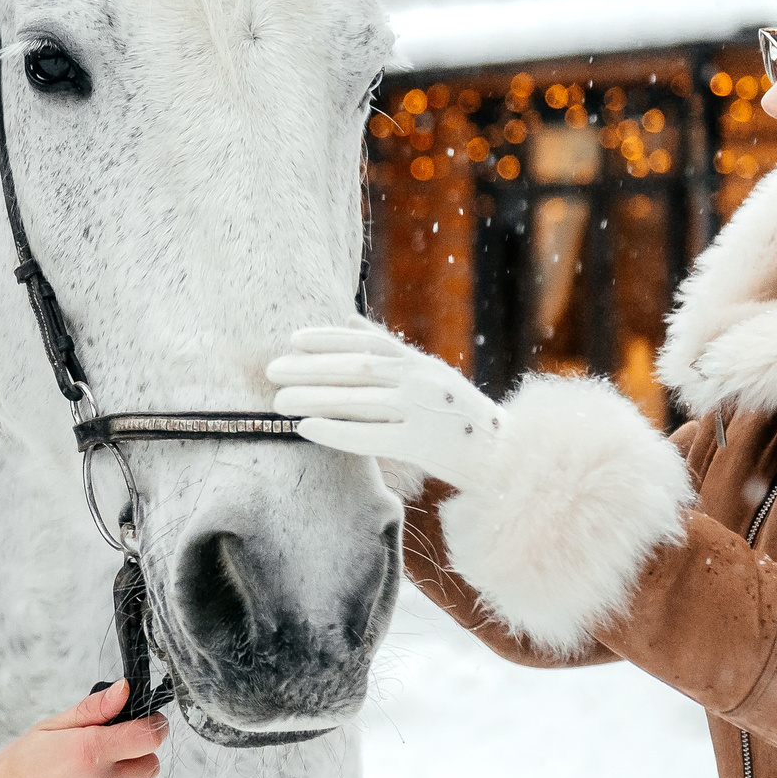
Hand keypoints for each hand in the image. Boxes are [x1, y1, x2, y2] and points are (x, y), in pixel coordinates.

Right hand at [0, 680, 166, 777]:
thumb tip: (126, 690)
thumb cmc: (12, 774)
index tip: (147, 729)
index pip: (149, 737)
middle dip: (135, 761)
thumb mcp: (47, 731)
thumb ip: (92, 711)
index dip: (152, 729)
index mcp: (89, 752)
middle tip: (102, 764)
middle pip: (148, 769)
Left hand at [266, 325, 509, 493]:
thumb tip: (349, 320)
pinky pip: (370, 436)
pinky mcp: (421, 444)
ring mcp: (421, 411)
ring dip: (314, 399)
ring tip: (278, 402)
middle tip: (271, 371)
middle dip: (310, 368)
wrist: (504, 457)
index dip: (330, 338)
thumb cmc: (457, 417)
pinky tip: (306, 429)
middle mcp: (421, 381)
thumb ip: (391, 351)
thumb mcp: (430, 374)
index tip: (293, 339)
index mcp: (420, 364)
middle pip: (356, 369)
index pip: (368, 343)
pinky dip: (336, 432)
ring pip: (358, 400)